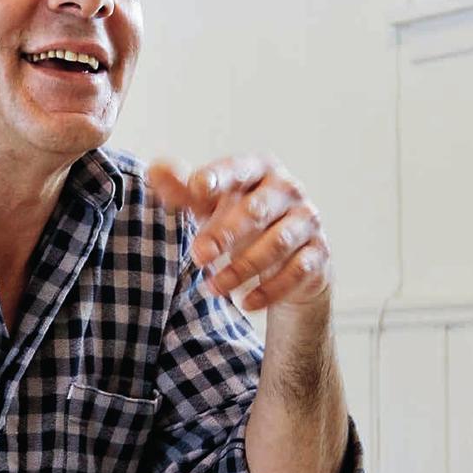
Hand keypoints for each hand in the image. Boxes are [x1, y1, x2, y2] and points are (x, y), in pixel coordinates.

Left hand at [148, 156, 330, 311]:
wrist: (289, 256)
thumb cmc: (243, 221)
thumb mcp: (211, 205)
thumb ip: (183, 189)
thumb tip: (155, 171)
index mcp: (259, 169)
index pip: (238, 169)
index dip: (217, 177)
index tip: (196, 188)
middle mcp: (288, 190)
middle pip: (257, 209)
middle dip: (225, 234)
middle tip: (198, 256)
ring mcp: (307, 221)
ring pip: (278, 243)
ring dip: (243, 268)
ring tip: (213, 288)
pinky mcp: (318, 253)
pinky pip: (297, 271)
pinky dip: (270, 290)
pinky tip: (246, 303)